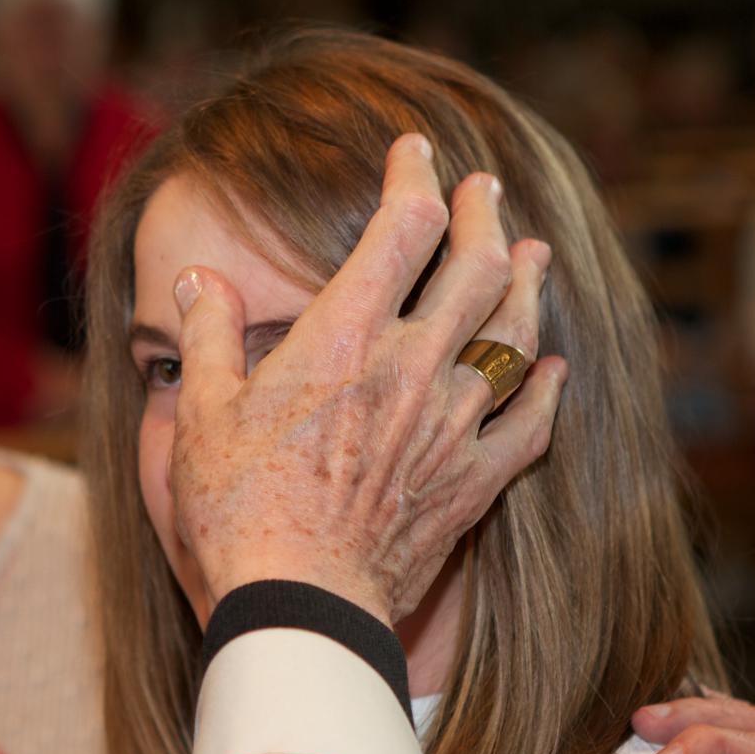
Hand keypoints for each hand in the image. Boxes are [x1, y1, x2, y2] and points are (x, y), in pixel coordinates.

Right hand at [169, 134, 568, 623]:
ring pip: (513, 335)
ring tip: (534, 254)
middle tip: (484, 190)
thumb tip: (200, 278)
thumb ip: (209, 335)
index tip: (417, 150)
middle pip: (476, 267)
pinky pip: (531, 425)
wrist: (299, 603)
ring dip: (526, 286)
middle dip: (484, 216)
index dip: (416, 176)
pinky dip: (547, 390)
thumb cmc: (237, 510)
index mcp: (344, 336)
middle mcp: (411, 367)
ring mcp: (451, 425)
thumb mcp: (203, 414)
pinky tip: (554, 370)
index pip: (402, 227)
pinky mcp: (472, 483)